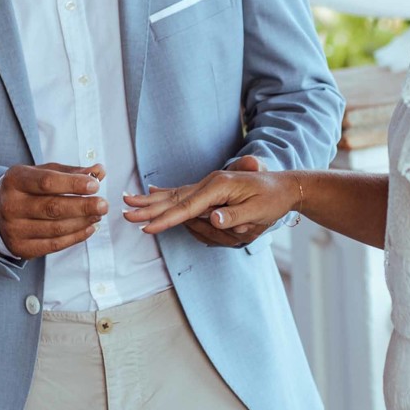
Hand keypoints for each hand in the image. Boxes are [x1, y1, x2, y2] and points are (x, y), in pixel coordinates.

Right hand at [0, 163, 107, 259]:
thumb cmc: (27, 188)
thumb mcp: (43, 173)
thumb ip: (71, 172)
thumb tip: (99, 171)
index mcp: (15, 180)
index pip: (46, 182)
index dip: (73, 184)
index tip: (95, 185)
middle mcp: (11, 205)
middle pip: (52, 208)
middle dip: (82, 207)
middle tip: (103, 204)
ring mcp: (14, 229)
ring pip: (56, 228)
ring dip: (82, 222)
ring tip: (98, 214)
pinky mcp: (21, 247)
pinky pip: (54, 244)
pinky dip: (76, 237)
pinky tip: (89, 228)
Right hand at [122, 156, 292, 248]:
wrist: (284, 186)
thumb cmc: (272, 199)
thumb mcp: (259, 211)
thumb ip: (235, 216)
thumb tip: (214, 219)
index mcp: (220, 186)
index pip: (188, 206)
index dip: (166, 218)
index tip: (147, 227)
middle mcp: (210, 182)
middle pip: (173, 198)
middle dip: (148, 208)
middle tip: (125, 213)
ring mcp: (208, 184)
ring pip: (174, 194)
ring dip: (150, 200)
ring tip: (128, 200)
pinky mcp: (209, 189)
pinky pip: (181, 192)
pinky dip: (164, 193)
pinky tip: (152, 191)